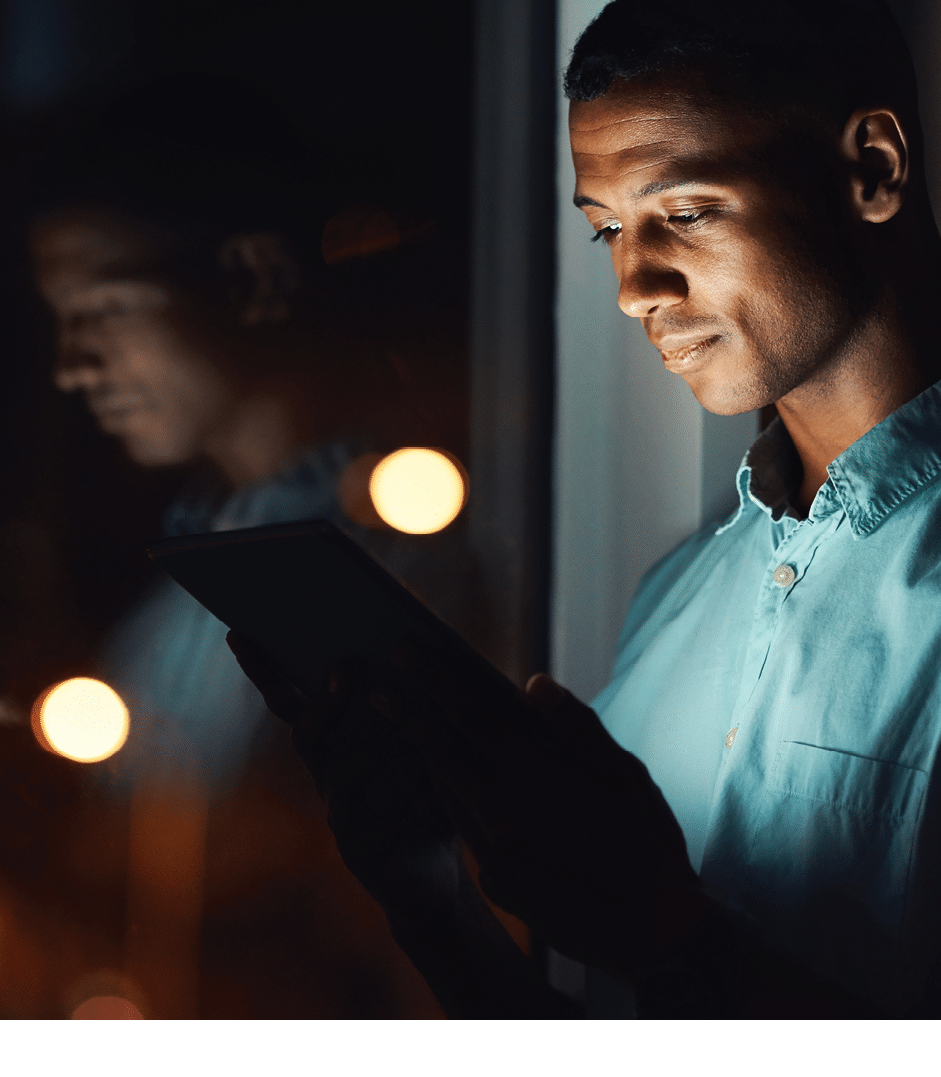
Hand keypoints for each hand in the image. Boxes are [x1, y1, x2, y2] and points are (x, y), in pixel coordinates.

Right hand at [226, 632, 458, 917]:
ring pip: (334, 779)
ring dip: (362, 752)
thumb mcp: (426, 743)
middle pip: (305, 733)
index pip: (294, 702)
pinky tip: (420, 785)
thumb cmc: (431, 798)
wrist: (437, 877)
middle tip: (348, 666)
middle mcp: (330, 776)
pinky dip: (399, 803)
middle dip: (322, 700)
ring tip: (387, 735)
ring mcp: (341, 816)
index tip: (240, 635)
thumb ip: (410, 703)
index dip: (265, 672)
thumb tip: (413, 636)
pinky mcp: (361, 853)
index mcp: (338, 744)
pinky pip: (368, 825)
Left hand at [379, 642, 711, 983]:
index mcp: (539, 779)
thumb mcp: (626, 776)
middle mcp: (507, 816)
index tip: (408, 652)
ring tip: (404, 727)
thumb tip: (533, 683)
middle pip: (445, 754)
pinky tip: (448, 785)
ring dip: (425, 758)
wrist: (657, 937)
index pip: (476, 717)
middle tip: (379, 689)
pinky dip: (452, 802)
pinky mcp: (498, 886)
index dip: (439, 681)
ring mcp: (497, 856)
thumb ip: (576, 727)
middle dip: (410, 717)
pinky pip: (467, 833)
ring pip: (450, 795)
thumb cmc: (649, 845)